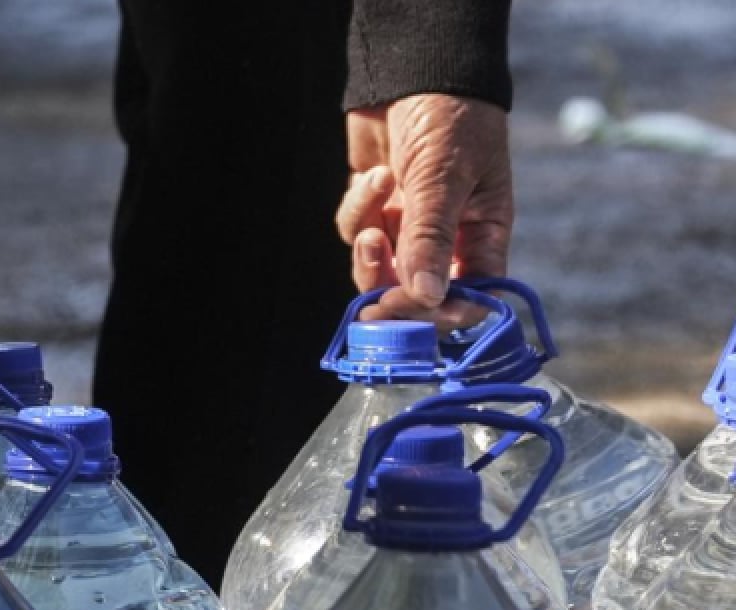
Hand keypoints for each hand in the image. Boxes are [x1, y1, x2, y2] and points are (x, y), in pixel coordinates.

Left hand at [335, 94, 512, 326]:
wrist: (414, 68)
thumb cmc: (449, 116)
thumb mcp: (445, 175)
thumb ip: (432, 236)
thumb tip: (428, 295)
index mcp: (482, 234)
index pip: (469, 296)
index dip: (444, 312)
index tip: (417, 310)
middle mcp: (446, 237)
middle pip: (417, 294)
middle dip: (394, 298)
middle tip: (373, 306)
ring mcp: (406, 223)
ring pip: (379, 270)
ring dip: (369, 256)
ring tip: (371, 229)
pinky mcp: (373, 208)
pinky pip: (355, 232)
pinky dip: (357, 210)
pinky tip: (373, 174)